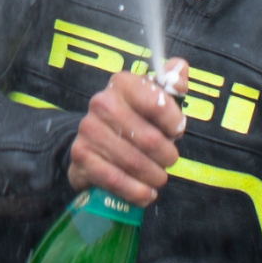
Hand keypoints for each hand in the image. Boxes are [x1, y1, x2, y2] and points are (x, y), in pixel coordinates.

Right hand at [68, 59, 188, 206]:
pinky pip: (114, 179)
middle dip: (166, 155)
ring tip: (159, 178)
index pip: (156, 101)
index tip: (178, 131)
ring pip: (133, 161)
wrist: (94, 141)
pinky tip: (146, 194)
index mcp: (123, 83)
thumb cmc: (133, 119)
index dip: (173, 120)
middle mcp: (102, 103)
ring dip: (153, 175)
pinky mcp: (81, 156)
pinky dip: (135, 191)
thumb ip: (171, 84)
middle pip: (148, 137)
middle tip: (170, 161)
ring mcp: (88, 130)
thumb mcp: (153, 99)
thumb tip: (180, 68)